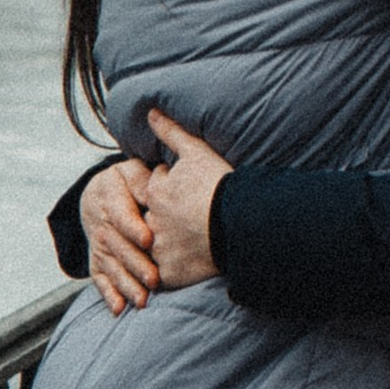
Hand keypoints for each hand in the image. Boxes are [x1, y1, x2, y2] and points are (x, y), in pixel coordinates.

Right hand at [86, 160, 156, 314]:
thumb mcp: (131, 171)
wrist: (97, 194)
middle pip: (117, 247)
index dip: (133, 228)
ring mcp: (98, 246)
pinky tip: (119, 309)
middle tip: (154, 279)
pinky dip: (108, 295)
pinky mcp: (96, 261)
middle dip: (135, 265)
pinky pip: (99, 279)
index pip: (121, 216)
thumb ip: (141, 179)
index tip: (148, 240)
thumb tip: (152, 191)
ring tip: (142, 299)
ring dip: (126, 285)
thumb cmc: (125, 182)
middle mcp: (101, 225)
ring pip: (111, 267)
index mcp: (109, 199)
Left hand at [141, 111, 231, 291]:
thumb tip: (150, 113)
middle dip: (165, 222)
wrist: (239, 223)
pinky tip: (189, 266)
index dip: (172, 191)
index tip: (189, 196)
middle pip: (152, 220)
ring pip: (155, 249)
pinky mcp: (169, 273)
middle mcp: (150, 222)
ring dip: (166, 247)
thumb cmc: (219, 186)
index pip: (157, 190)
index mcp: (154, 193)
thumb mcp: (196, 152)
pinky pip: (164, 275)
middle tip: (189, 223)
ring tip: (188, 246)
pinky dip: (173, 271)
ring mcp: (158, 250)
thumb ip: (171, 132)